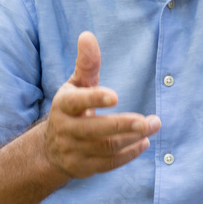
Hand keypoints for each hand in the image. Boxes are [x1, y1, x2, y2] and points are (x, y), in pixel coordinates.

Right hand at [44, 31, 160, 178]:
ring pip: (106, 147)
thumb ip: (86, 64)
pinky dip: (128, 154)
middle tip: (150, 121)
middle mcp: (66, 130)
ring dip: (132, 138)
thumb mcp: (76, 85)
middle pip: (96, 130)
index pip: (77, 102)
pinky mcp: (83, 168)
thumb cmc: (71, 108)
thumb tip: (87, 35)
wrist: (49, 149)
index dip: (95, 99)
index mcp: (63, 105)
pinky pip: (108, 163)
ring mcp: (74, 151)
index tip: (116, 96)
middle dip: (124, 125)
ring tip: (153, 126)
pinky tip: (144, 142)